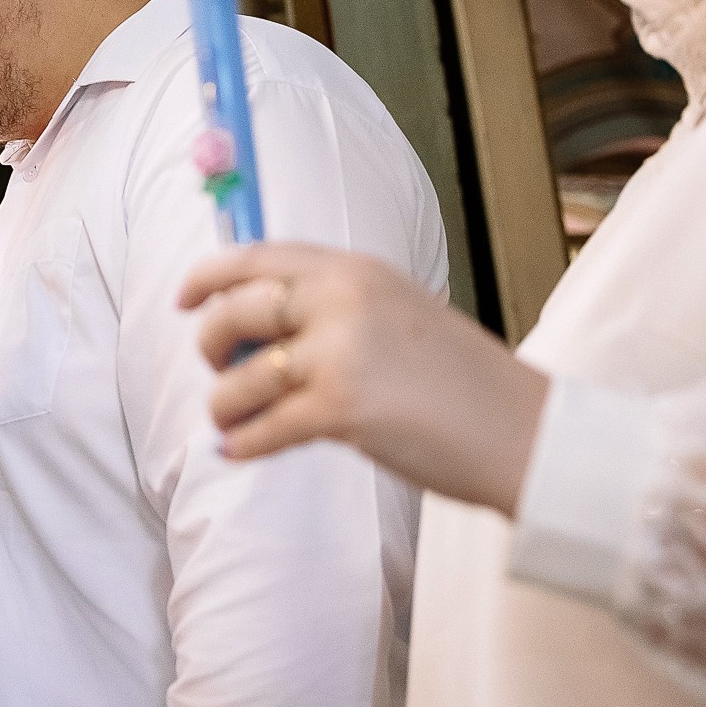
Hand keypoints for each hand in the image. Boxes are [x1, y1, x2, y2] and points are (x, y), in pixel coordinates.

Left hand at [176, 243, 549, 516]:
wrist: (522, 430)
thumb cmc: (460, 379)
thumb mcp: (395, 311)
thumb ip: (330, 304)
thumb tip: (248, 327)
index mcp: (355, 268)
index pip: (256, 256)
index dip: (207, 276)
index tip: (183, 299)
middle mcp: (342, 299)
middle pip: (233, 312)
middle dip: (210, 345)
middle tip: (219, 369)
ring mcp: (339, 353)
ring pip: (239, 377)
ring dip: (225, 404)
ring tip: (236, 419)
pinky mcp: (341, 410)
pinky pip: (262, 428)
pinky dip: (244, 443)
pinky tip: (240, 450)